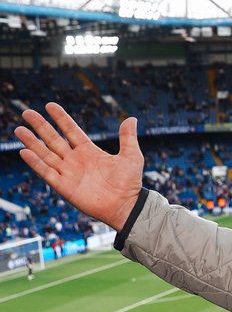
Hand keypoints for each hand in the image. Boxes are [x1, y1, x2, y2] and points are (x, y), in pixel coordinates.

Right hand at [15, 103, 143, 230]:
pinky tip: (24, 152)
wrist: (126, 206)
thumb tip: (132, 118)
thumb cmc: (130, 183)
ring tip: (19, 129)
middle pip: (53, 139)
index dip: (61, 118)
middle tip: (27, 112)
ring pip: (46, 154)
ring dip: (32, 142)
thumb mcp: (131, 156)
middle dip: (41, 126)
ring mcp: (68, 173)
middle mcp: (75, 160)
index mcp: (89, 151)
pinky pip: (46, 172)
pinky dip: (36, 163)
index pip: (71, 130)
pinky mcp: (64, 187)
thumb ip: (128, 137)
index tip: (50, 105)